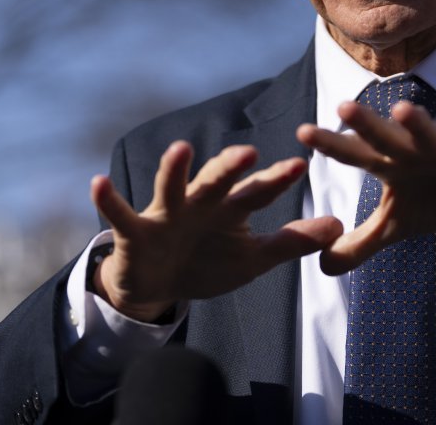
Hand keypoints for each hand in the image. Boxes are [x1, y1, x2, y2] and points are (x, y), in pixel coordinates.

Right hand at [90, 141, 341, 321]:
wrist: (157, 286)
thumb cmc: (207, 262)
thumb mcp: (253, 259)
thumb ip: (292, 242)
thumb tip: (338, 227)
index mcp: (230, 207)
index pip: (257, 190)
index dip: (277, 180)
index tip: (301, 164)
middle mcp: (200, 202)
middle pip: (217, 181)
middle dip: (231, 167)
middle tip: (249, 153)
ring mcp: (166, 213)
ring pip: (171, 188)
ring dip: (175, 170)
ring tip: (181, 149)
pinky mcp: (135, 231)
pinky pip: (119, 214)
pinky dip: (108, 200)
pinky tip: (97, 183)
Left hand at [297, 103, 435, 274]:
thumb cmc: (433, 197)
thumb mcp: (395, 225)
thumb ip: (360, 242)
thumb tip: (321, 265)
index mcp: (389, 163)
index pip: (354, 153)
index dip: (330, 144)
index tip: (301, 132)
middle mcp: (413, 150)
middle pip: (385, 137)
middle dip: (365, 124)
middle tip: (342, 107)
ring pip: (431, 134)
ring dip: (419, 123)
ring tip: (404, 109)